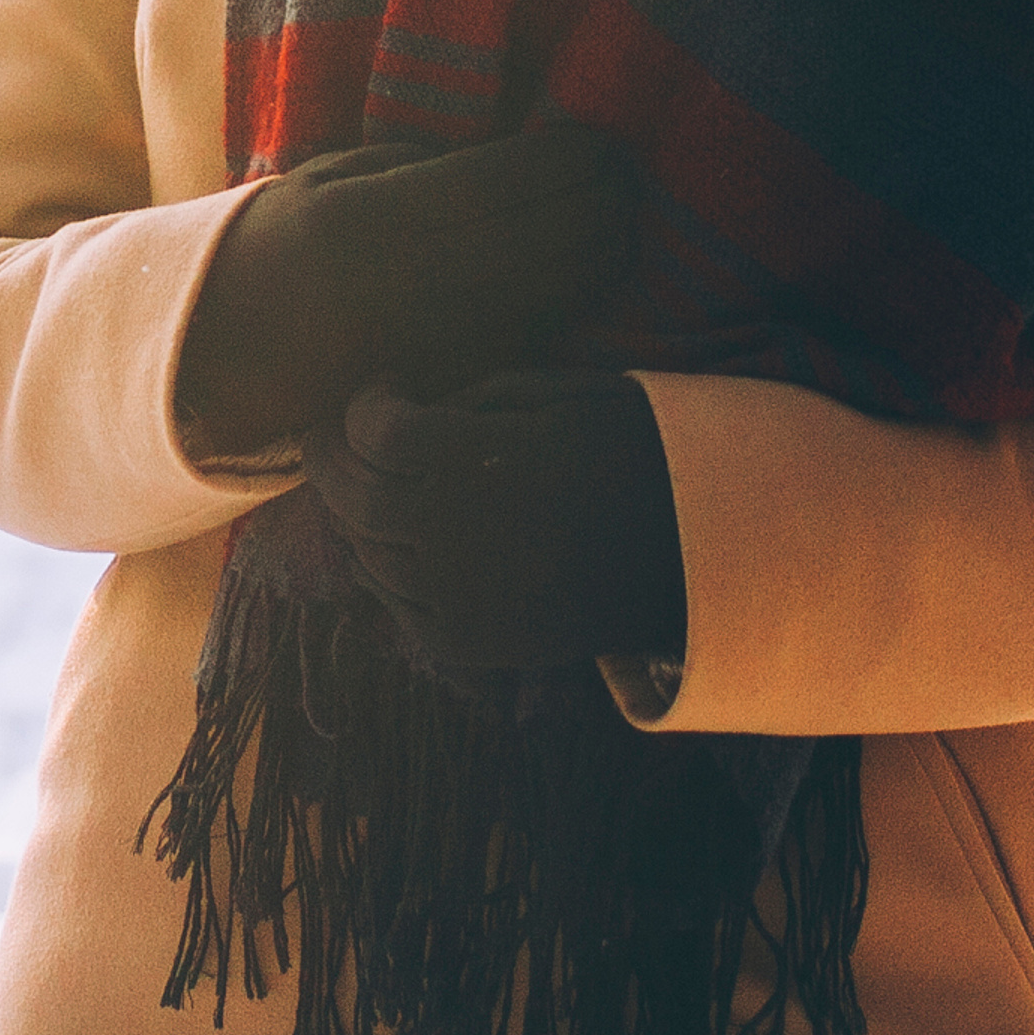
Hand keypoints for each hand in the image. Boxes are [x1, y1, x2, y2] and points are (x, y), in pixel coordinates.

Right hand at [174, 128, 637, 456]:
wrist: (223, 354)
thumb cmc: (277, 246)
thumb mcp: (325, 180)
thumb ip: (413, 165)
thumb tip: (512, 153)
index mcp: (367, 221)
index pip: (501, 183)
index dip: (567, 159)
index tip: (596, 138)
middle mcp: (406, 286)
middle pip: (545, 241)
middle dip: (603, 201)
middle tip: (624, 172)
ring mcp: (433, 343)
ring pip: (555, 295)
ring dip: (605, 252)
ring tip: (623, 216)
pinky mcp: (448, 385)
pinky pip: (535, 337)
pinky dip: (575, 300)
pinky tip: (592, 270)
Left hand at [303, 372, 685, 668]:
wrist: (700, 556)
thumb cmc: (628, 455)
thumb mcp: (552, 397)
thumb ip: (466, 403)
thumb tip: (402, 412)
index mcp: (475, 462)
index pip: (372, 430)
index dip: (365, 403)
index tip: (385, 388)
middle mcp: (454, 533)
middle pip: (351, 491)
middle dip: (332, 455)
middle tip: (339, 435)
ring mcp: (459, 597)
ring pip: (364, 549)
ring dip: (353, 512)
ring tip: (370, 485)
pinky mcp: (471, 645)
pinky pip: (395, 606)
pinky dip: (382, 571)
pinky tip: (399, 543)